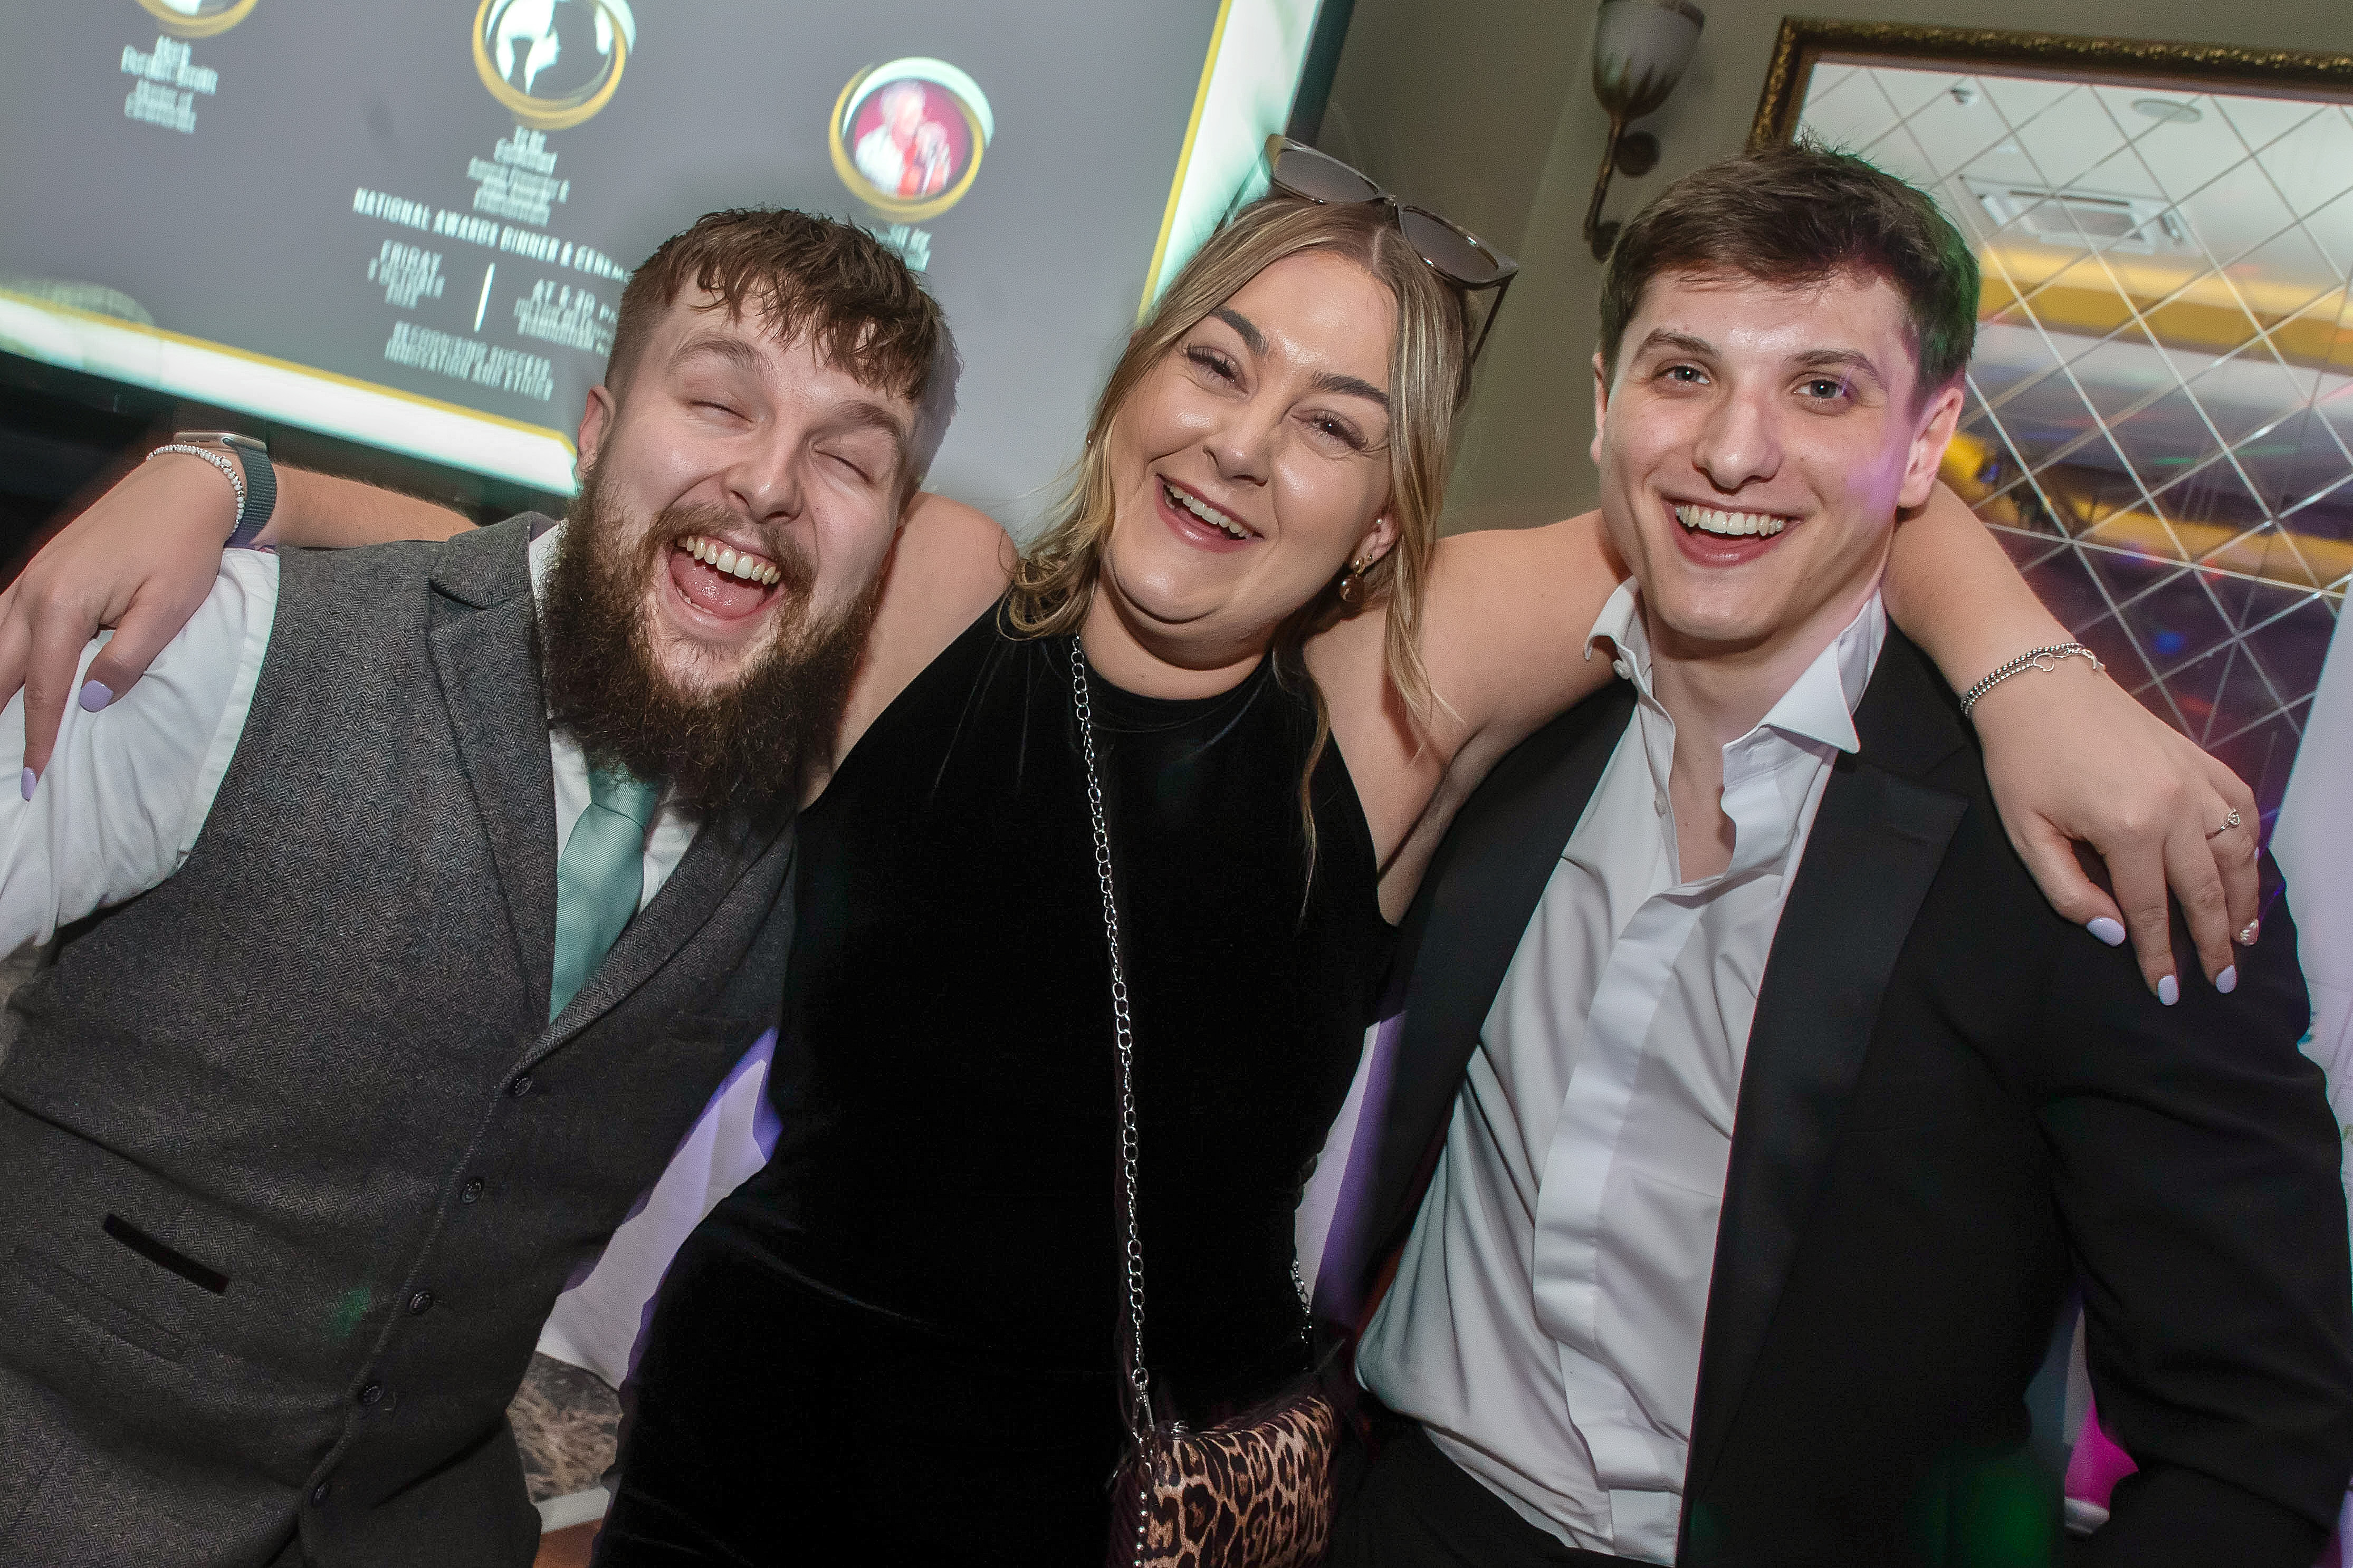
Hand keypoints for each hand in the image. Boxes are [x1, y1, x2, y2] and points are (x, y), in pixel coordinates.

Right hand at [0, 451, 237, 786]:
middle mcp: (34, 591)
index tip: (28, 780)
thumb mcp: (166, 611)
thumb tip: (88, 703)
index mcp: (63, 606)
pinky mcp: (39, 570)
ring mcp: (30, 577)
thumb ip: (125, 659)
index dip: (35, 739)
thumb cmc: (181, 550)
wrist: (182, 490)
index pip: (42, 690)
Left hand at [1973, 660, 2258, 1000]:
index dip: (2161, 957)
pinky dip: (2250, 842)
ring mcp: (2192, 779)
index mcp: (2128, 829)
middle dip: (2215, 942)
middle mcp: (2174, 806)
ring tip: (2243, 937)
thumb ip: (2069, 891)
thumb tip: (2116, 934)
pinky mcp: (2197, 757)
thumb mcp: (2027, 834)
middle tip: (2222, 981)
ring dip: (2244, 899)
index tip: (2169, 992)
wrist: (2035, 684)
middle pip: (2206, 891)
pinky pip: (2240, 806)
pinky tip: (2247, 867)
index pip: (2152, 911)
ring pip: (2236, 852)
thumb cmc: (2021, 760)